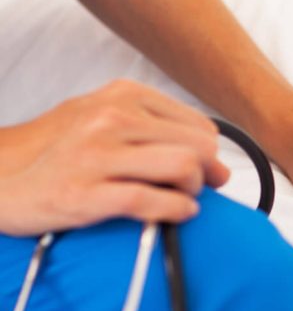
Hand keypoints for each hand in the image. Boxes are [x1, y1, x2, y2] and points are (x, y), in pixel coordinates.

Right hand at [0, 80, 229, 235]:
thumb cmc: (57, 149)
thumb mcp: (103, 117)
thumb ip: (156, 130)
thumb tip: (216, 162)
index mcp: (123, 96)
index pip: (199, 125)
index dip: (210, 153)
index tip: (206, 169)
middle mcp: (112, 119)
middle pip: (198, 146)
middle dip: (208, 172)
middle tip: (199, 188)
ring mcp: (97, 155)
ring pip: (183, 167)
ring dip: (193, 190)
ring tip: (182, 199)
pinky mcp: (85, 194)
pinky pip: (150, 201)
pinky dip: (176, 211)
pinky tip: (177, 215)